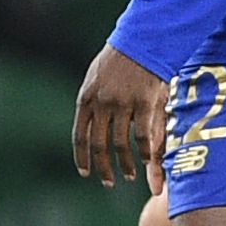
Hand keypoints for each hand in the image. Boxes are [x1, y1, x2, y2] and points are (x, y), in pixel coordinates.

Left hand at [81, 46, 171, 188]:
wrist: (139, 43)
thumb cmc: (116, 62)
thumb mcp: (93, 80)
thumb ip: (90, 103)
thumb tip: (87, 123)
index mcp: (85, 100)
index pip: (79, 136)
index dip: (82, 157)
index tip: (85, 173)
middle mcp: (101, 105)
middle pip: (98, 145)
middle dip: (102, 167)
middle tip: (108, 183)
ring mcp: (122, 105)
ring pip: (121, 144)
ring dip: (124, 163)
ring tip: (129, 175)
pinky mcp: (144, 103)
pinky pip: (143, 135)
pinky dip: (144, 151)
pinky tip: (145, 161)